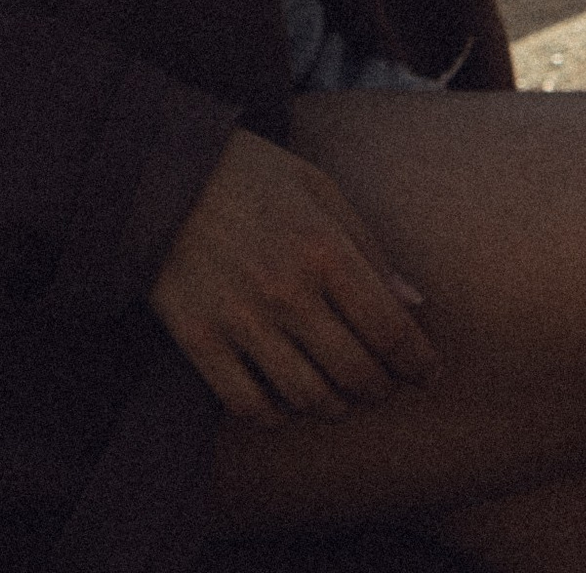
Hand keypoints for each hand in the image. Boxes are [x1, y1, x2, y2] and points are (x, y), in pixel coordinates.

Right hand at [148, 125, 439, 422]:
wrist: (159, 171)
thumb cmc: (251, 175)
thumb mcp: (318, 188)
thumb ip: (369, 248)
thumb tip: (415, 306)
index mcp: (322, 247)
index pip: (390, 329)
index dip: (418, 361)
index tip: (426, 372)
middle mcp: (286, 290)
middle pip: (356, 374)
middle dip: (380, 388)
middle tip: (383, 384)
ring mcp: (240, 319)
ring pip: (309, 399)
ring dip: (335, 406)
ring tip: (339, 393)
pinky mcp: (199, 340)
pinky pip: (251, 406)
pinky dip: (278, 414)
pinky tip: (287, 397)